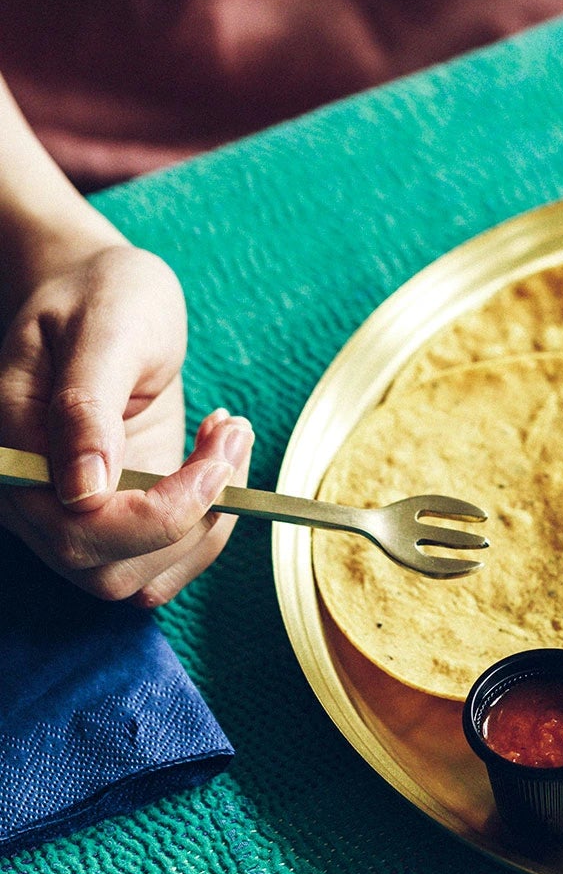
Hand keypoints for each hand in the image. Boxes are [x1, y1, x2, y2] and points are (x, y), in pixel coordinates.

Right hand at [0, 239, 251, 605]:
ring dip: (209, 525)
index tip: (219, 448)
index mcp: (13, 452)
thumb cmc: (100, 295)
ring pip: (145, 580)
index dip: (164, 512)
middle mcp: (35, 501)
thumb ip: (85, 404)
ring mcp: (75, 517)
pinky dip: (209, 526)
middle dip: (195, 519)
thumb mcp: (102, 328)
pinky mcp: (119, 516)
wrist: (103, 294)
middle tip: (231, 435)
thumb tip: (82, 491)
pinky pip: (164, 560)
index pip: (83, 530)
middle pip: (113, 573)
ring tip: (227, 437)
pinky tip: (219, 459)